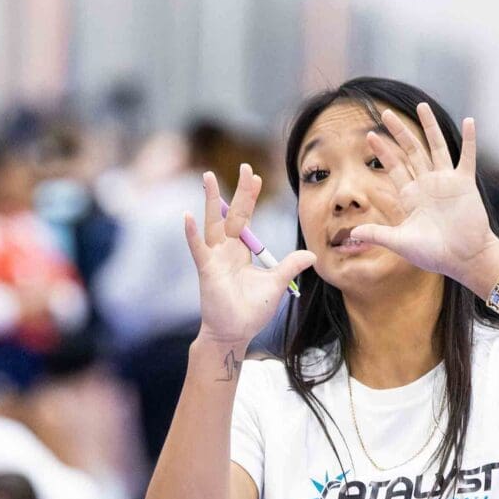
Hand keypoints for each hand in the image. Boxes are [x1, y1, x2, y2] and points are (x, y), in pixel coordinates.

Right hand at [186, 166, 313, 347]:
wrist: (235, 332)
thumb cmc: (251, 311)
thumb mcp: (276, 284)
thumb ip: (290, 266)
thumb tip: (311, 255)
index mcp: (240, 251)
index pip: (246, 217)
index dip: (251, 197)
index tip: (255, 176)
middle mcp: (225, 249)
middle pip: (232, 213)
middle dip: (239, 191)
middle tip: (244, 166)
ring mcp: (214, 258)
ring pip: (212, 222)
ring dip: (211, 200)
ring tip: (207, 177)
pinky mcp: (207, 269)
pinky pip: (198, 248)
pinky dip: (192, 233)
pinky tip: (187, 216)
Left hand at [341, 104, 498, 288]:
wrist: (463, 259)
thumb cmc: (434, 254)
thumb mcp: (401, 242)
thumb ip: (378, 234)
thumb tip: (352, 235)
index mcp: (411, 196)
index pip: (393, 167)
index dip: (382, 152)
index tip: (370, 136)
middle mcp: (427, 184)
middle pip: (410, 151)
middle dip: (398, 132)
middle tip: (385, 113)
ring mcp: (446, 182)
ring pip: (435, 147)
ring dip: (429, 126)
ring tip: (422, 106)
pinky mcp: (464, 183)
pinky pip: (467, 157)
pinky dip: (469, 140)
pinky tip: (469, 121)